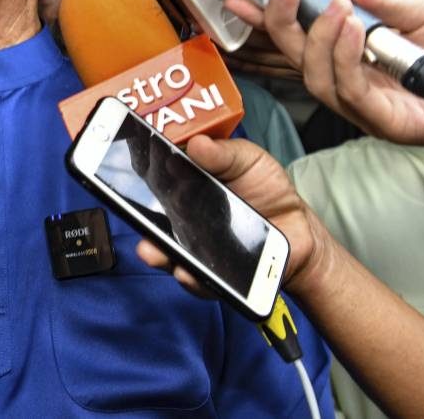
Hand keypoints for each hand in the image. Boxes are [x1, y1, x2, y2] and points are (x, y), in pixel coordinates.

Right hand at [135, 136, 330, 298]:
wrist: (298, 229)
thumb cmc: (267, 189)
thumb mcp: (249, 160)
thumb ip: (225, 153)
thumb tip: (197, 144)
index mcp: (185, 183)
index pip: (153, 177)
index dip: (137, 174)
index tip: (125, 165)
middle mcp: (182, 214)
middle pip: (150, 216)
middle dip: (137, 216)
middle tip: (132, 212)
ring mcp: (193, 244)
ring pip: (165, 250)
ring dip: (154, 250)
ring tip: (152, 250)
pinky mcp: (211, 271)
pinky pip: (195, 278)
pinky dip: (189, 277)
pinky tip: (187, 271)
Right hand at [225, 0, 423, 143]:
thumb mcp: (416, 11)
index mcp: (348, 58)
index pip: (296, 38)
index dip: (266, 18)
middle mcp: (347, 83)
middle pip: (295, 57)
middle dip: (280, 23)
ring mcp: (363, 106)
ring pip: (314, 75)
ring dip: (318, 37)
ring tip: (333, 6)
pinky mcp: (383, 121)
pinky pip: (349, 88)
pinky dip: (344, 56)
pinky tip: (352, 28)